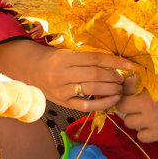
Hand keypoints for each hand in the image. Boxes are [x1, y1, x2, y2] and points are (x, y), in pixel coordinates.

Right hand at [0, 39, 133, 111]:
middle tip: (124, 78)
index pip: (94, 59)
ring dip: (110, 89)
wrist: (28, 69)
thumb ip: (85, 58)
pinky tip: (112, 100)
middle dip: (114, 76)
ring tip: (120, 88)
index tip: (129, 65)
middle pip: (95, 75)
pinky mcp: (62, 102)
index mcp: (64, 58)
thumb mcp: (65, 52)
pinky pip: (85, 105)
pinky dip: (101, 103)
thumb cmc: (51, 59)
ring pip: (92, 89)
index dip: (114, 62)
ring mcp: (62, 90)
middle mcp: (62, 74)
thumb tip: (112, 61)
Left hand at [117, 70, 157, 143]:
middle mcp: (149, 103)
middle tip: (135, 101)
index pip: (126, 86)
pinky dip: (144, 131)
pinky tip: (153, 125)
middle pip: (122, 105)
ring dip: (134, 117)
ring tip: (144, 114)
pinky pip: (142, 136)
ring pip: (129, 122)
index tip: (133, 87)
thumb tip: (145, 67)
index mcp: (153, 84)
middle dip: (127, 102)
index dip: (128, 86)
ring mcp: (154, 120)